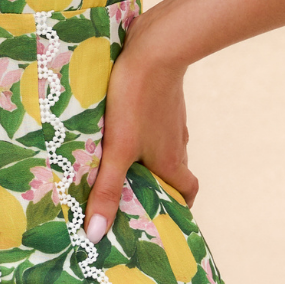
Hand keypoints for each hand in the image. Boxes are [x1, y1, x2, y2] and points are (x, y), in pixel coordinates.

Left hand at [83, 32, 197, 241]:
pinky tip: (119, 123)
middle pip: (173, 171)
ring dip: (146, 155)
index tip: (161, 215)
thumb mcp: (117, 149)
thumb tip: (96, 235)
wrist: (156, 47)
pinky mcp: (163, 97)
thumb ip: (106, 190)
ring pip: (163, 145)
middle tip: (129, 189)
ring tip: (116, 159)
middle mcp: (177, 142)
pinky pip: (155, 122)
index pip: (187, 193)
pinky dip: (142, 130)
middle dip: (155, 183)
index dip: (178, 206)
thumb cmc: (137, 101)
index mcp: (172, 161)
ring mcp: (172, 118)